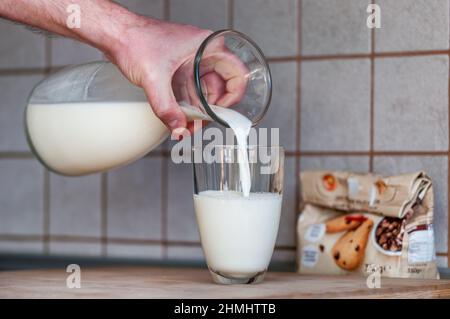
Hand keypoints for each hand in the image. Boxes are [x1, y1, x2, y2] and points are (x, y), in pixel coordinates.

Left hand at [107, 19, 247, 132]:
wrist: (115, 34)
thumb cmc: (135, 40)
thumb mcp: (154, 78)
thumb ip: (166, 107)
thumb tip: (179, 129)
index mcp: (207, 46)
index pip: (236, 73)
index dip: (232, 96)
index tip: (219, 112)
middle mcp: (203, 54)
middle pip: (220, 87)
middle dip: (211, 110)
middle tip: (200, 125)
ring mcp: (192, 62)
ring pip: (205, 92)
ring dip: (198, 112)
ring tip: (188, 128)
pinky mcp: (180, 70)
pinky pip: (191, 92)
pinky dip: (188, 107)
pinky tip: (181, 120)